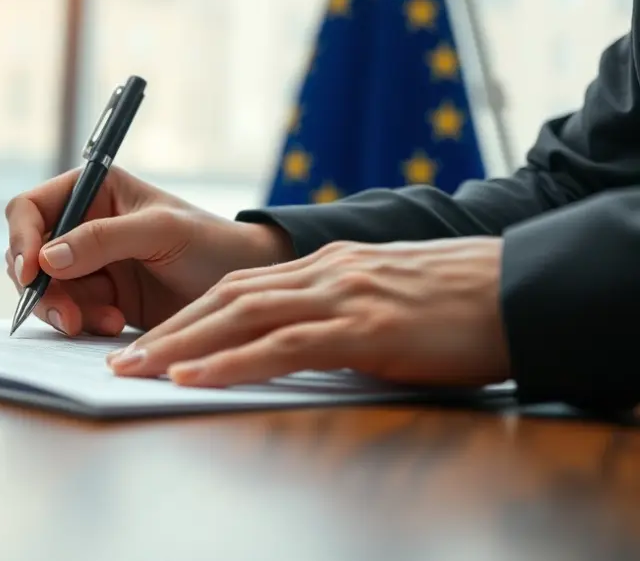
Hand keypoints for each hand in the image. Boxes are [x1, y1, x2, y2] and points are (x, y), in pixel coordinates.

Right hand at [4, 166, 293, 336]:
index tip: (31, 271)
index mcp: (93, 191)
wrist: (244, 289)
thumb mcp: (159, 232)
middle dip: (43, 287)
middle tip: (68, 315)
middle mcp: (83, 225)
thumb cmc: (211, 242)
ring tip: (106, 321)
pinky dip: (84, 321)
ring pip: (46, 289)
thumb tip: (46, 258)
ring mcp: (89, 264)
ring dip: (66, 309)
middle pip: (30, 255)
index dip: (23, 239)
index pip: (31, 209)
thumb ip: (102, 239)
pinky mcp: (99, 298)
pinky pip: (69, 312)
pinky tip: (115, 323)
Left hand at [106, 237, 510, 387]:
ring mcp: (340, 295)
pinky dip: (230, 361)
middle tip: (122, 359)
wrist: (522, 288)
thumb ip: (337, 312)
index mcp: (325, 266)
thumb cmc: (457, 301)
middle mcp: (322, 272)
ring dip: (182, 345)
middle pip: (225, 297)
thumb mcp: (384, 298)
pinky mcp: (362, 326)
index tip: (151, 341)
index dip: (189, 314)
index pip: (239, 286)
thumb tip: (300, 342)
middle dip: (169, 330)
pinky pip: (281, 345)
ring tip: (138, 370)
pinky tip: (195, 377)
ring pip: (240, 315)